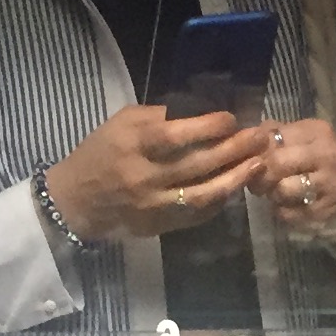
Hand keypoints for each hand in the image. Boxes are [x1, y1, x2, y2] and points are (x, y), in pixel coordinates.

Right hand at [44, 105, 268, 240]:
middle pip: (196, 164)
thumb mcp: (121, 123)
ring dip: (235, 179)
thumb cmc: (100, 152)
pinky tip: (236, 187)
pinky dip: (218, 202)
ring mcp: (153, 205)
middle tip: (260, 138)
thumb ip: (158, 117)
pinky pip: (196, 215)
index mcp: (132, 145)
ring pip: (202, 194)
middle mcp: (143, 177)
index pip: (173, 136)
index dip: (206, 127)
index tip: (231, 119)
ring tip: (258, 164)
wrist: (75, 201)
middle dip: (233, 150)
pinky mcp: (158, 226)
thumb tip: (200, 110)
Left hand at [258, 119, 335, 256]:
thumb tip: (245, 140)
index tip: (251, 163)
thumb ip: (271, 135)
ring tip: (274, 193)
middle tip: (257, 183)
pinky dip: (282, 211)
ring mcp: (331, 183)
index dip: (255, 153)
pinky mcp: (328, 209)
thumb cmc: (314, 160)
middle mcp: (328, 154)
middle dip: (261, 175)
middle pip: (277, 163)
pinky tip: (287, 206)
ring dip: (272, 194)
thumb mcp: (298, 139)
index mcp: (318, 132)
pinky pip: (291, 213)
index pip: (272, 139)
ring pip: (283, 189)